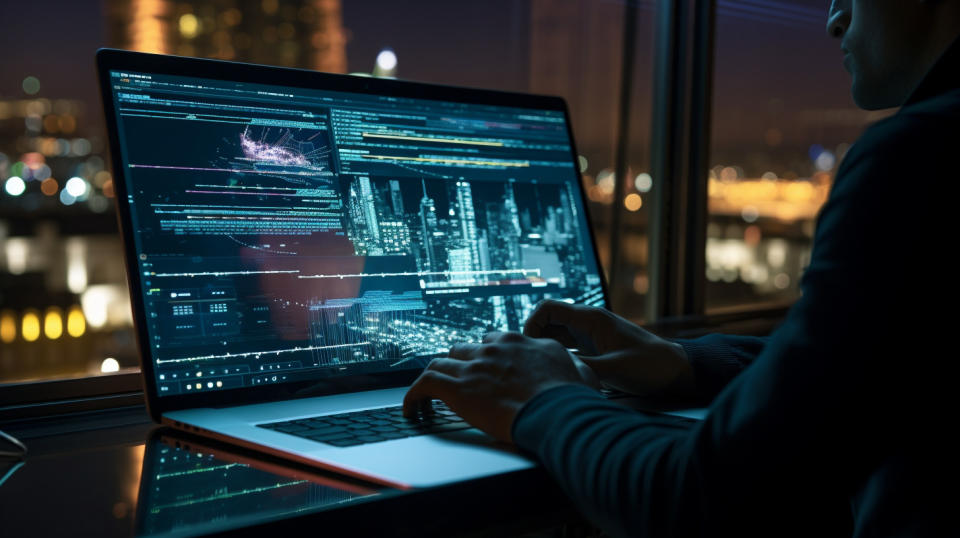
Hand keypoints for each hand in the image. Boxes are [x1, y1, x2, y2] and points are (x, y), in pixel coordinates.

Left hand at [402, 331, 593, 442]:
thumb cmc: (572, 398)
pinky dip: (414, 395)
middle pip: (466, 348)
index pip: (494, 341)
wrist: (557, 411)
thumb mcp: (582, 374)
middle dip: (461, 363)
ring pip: (443, 362)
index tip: (486, 367)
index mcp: (521, 342)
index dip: (488, 355)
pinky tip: (411, 408)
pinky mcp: (457, 386)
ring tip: (432, 391)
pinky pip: (424, 383)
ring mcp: (474, 365)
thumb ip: (575, 367)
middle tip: (459, 380)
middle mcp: (495, 348)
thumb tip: (580, 370)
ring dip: (437, 375)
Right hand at [524, 300, 694, 397]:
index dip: (531, 325)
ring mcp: (590, 334)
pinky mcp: (594, 347)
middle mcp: (588, 322)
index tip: (528, 348)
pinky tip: (555, 371)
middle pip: (547, 320)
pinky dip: (556, 355)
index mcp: (591, 319)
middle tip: (529, 361)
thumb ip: (580, 367)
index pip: (547, 309)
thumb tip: (550, 370)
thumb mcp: (612, 369)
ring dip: (544, 347)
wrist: (676, 370)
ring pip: (555, 334)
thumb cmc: (650, 366)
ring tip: (537, 368)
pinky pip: (566, 346)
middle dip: (533, 337)